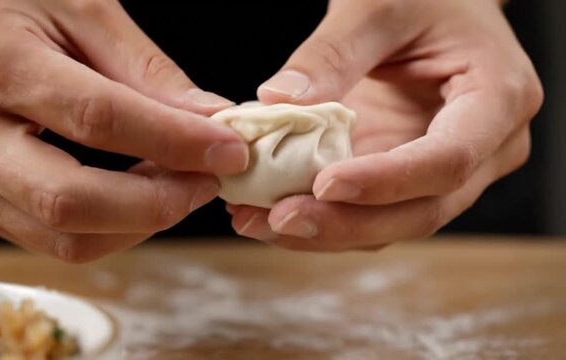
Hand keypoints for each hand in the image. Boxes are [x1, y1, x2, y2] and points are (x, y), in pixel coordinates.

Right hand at [0, 0, 247, 261]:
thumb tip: (211, 122)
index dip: (175, 143)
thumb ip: (148, 72)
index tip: (230, 151)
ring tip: (177, 186)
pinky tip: (135, 196)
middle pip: (72, 202)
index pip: (99, 121)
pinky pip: (47, 238)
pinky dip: (107, 228)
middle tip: (207, 182)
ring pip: (61, 236)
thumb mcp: (82, 11)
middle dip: (158, 203)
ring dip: (137, 224)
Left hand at [229, 0, 541, 250]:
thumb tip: (278, 101)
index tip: (324, 185)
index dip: (386, 181)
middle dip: (347, 223)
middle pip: (422, 210)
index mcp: (498, 98)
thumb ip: (332, 53)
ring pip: (393, 224)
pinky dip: (324, 217)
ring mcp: (448, 170)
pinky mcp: (410, 177)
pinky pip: (371, 212)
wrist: (437, 4)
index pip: (447, 159)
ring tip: (259, 221)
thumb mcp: (377, 5)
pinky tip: (273, 211)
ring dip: (326, 231)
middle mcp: (484, 149)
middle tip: (278, 219)